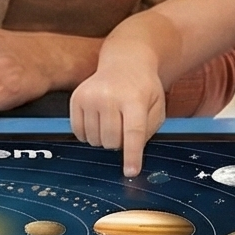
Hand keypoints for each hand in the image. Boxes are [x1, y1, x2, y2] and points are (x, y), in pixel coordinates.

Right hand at [70, 56, 166, 176]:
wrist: (125, 62)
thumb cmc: (144, 88)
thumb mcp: (157, 106)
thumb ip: (148, 131)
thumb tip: (131, 155)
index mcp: (135, 99)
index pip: (133, 133)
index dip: (131, 155)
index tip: (130, 172)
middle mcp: (109, 96)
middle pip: (111, 141)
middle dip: (119, 144)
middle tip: (124, 129)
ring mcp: (90, 97)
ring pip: (94, 140)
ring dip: (104, 139)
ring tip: (112, 121)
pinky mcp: (76, 99)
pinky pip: (78, 132)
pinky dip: (89, 134)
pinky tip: (99, 121)